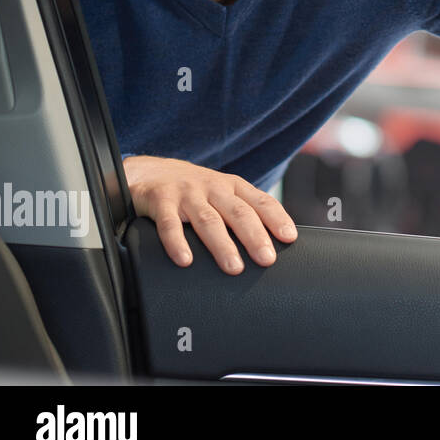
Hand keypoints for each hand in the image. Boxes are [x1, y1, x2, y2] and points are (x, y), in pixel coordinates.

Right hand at [123, 155, 297, 274]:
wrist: (150, 171)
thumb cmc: (195, 191)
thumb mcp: (222, 193)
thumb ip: (243, 211)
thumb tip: (270, 245)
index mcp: (233, 186)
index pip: (261, 201)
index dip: (277, 218)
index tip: (289, 237)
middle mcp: (213, 187)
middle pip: (238, 213)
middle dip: (255, 236)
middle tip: (267, 259)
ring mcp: (187, 193)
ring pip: (208, 220)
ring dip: (223, 245)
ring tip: (234, 267)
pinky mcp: (161, 201)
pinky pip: (169, 224)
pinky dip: (177, 243)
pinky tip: (186, 260)